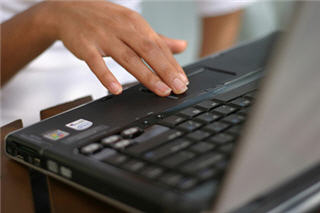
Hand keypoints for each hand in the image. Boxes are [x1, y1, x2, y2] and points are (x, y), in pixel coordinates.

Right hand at [44, 1, 188, 95]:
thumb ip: (157, 38)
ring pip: (128, 57)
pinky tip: (116, 89)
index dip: (172, 64)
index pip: (158, 45)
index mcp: (135, 23)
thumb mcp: (132, 24)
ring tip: (161, 90)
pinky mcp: (86, 46)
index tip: (183, 80)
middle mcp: (122, 28)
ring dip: (146, 75)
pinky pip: (96, 63)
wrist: (67, 10)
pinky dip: (106, 76)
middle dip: (165, 70)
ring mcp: (103, 36)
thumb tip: (182, 46)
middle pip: (148, 50)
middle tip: (178, 88)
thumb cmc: (103, 19)